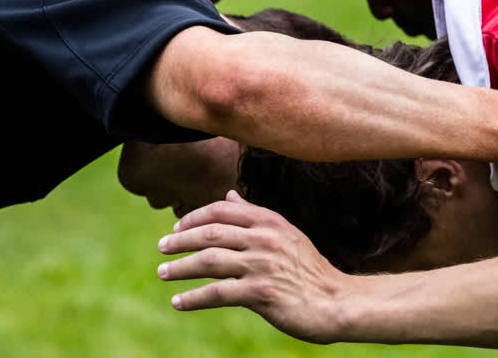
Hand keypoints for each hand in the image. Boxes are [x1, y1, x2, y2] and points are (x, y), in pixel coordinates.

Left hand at [158, 191, 349, 343]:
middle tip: (161, 248)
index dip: (194, 216)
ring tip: (163, 273)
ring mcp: (263, 265)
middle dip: (180, 240)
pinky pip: (217, 293)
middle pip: (210, 233)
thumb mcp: (285, 234)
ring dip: (181, 267)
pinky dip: (193, 298)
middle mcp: (265, 239)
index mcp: (270, 221)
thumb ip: (254, 215)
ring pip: (209, 261)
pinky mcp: (261, 294)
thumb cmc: (308, 269)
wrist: (336, 302)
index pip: (222, 209)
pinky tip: (178, 302)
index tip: (176, 226)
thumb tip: (228, 194)